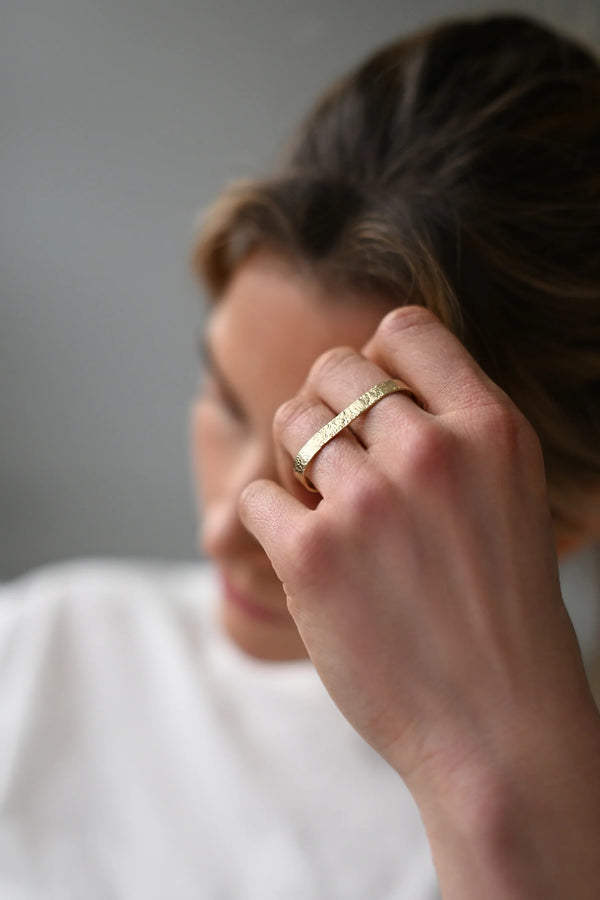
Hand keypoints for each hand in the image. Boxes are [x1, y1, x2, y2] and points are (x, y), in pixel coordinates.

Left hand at [240, 305, 599, 896]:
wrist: (499, 727)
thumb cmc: (502, 616)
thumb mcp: (509, 496)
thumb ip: (453, 430)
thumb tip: (371, 380)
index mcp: (490, 429)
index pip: (405, 330)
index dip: (376, 361)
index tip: (372, 405)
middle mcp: (431, 451)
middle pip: (334, 371)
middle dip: (324, 409)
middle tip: (336, 464)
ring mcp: (369, 501)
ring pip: (289, 425)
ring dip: (293, 462)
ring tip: (321, 509)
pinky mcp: (313, 555)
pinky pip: (254, 495)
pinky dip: (264, 519)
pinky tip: (299, 551)